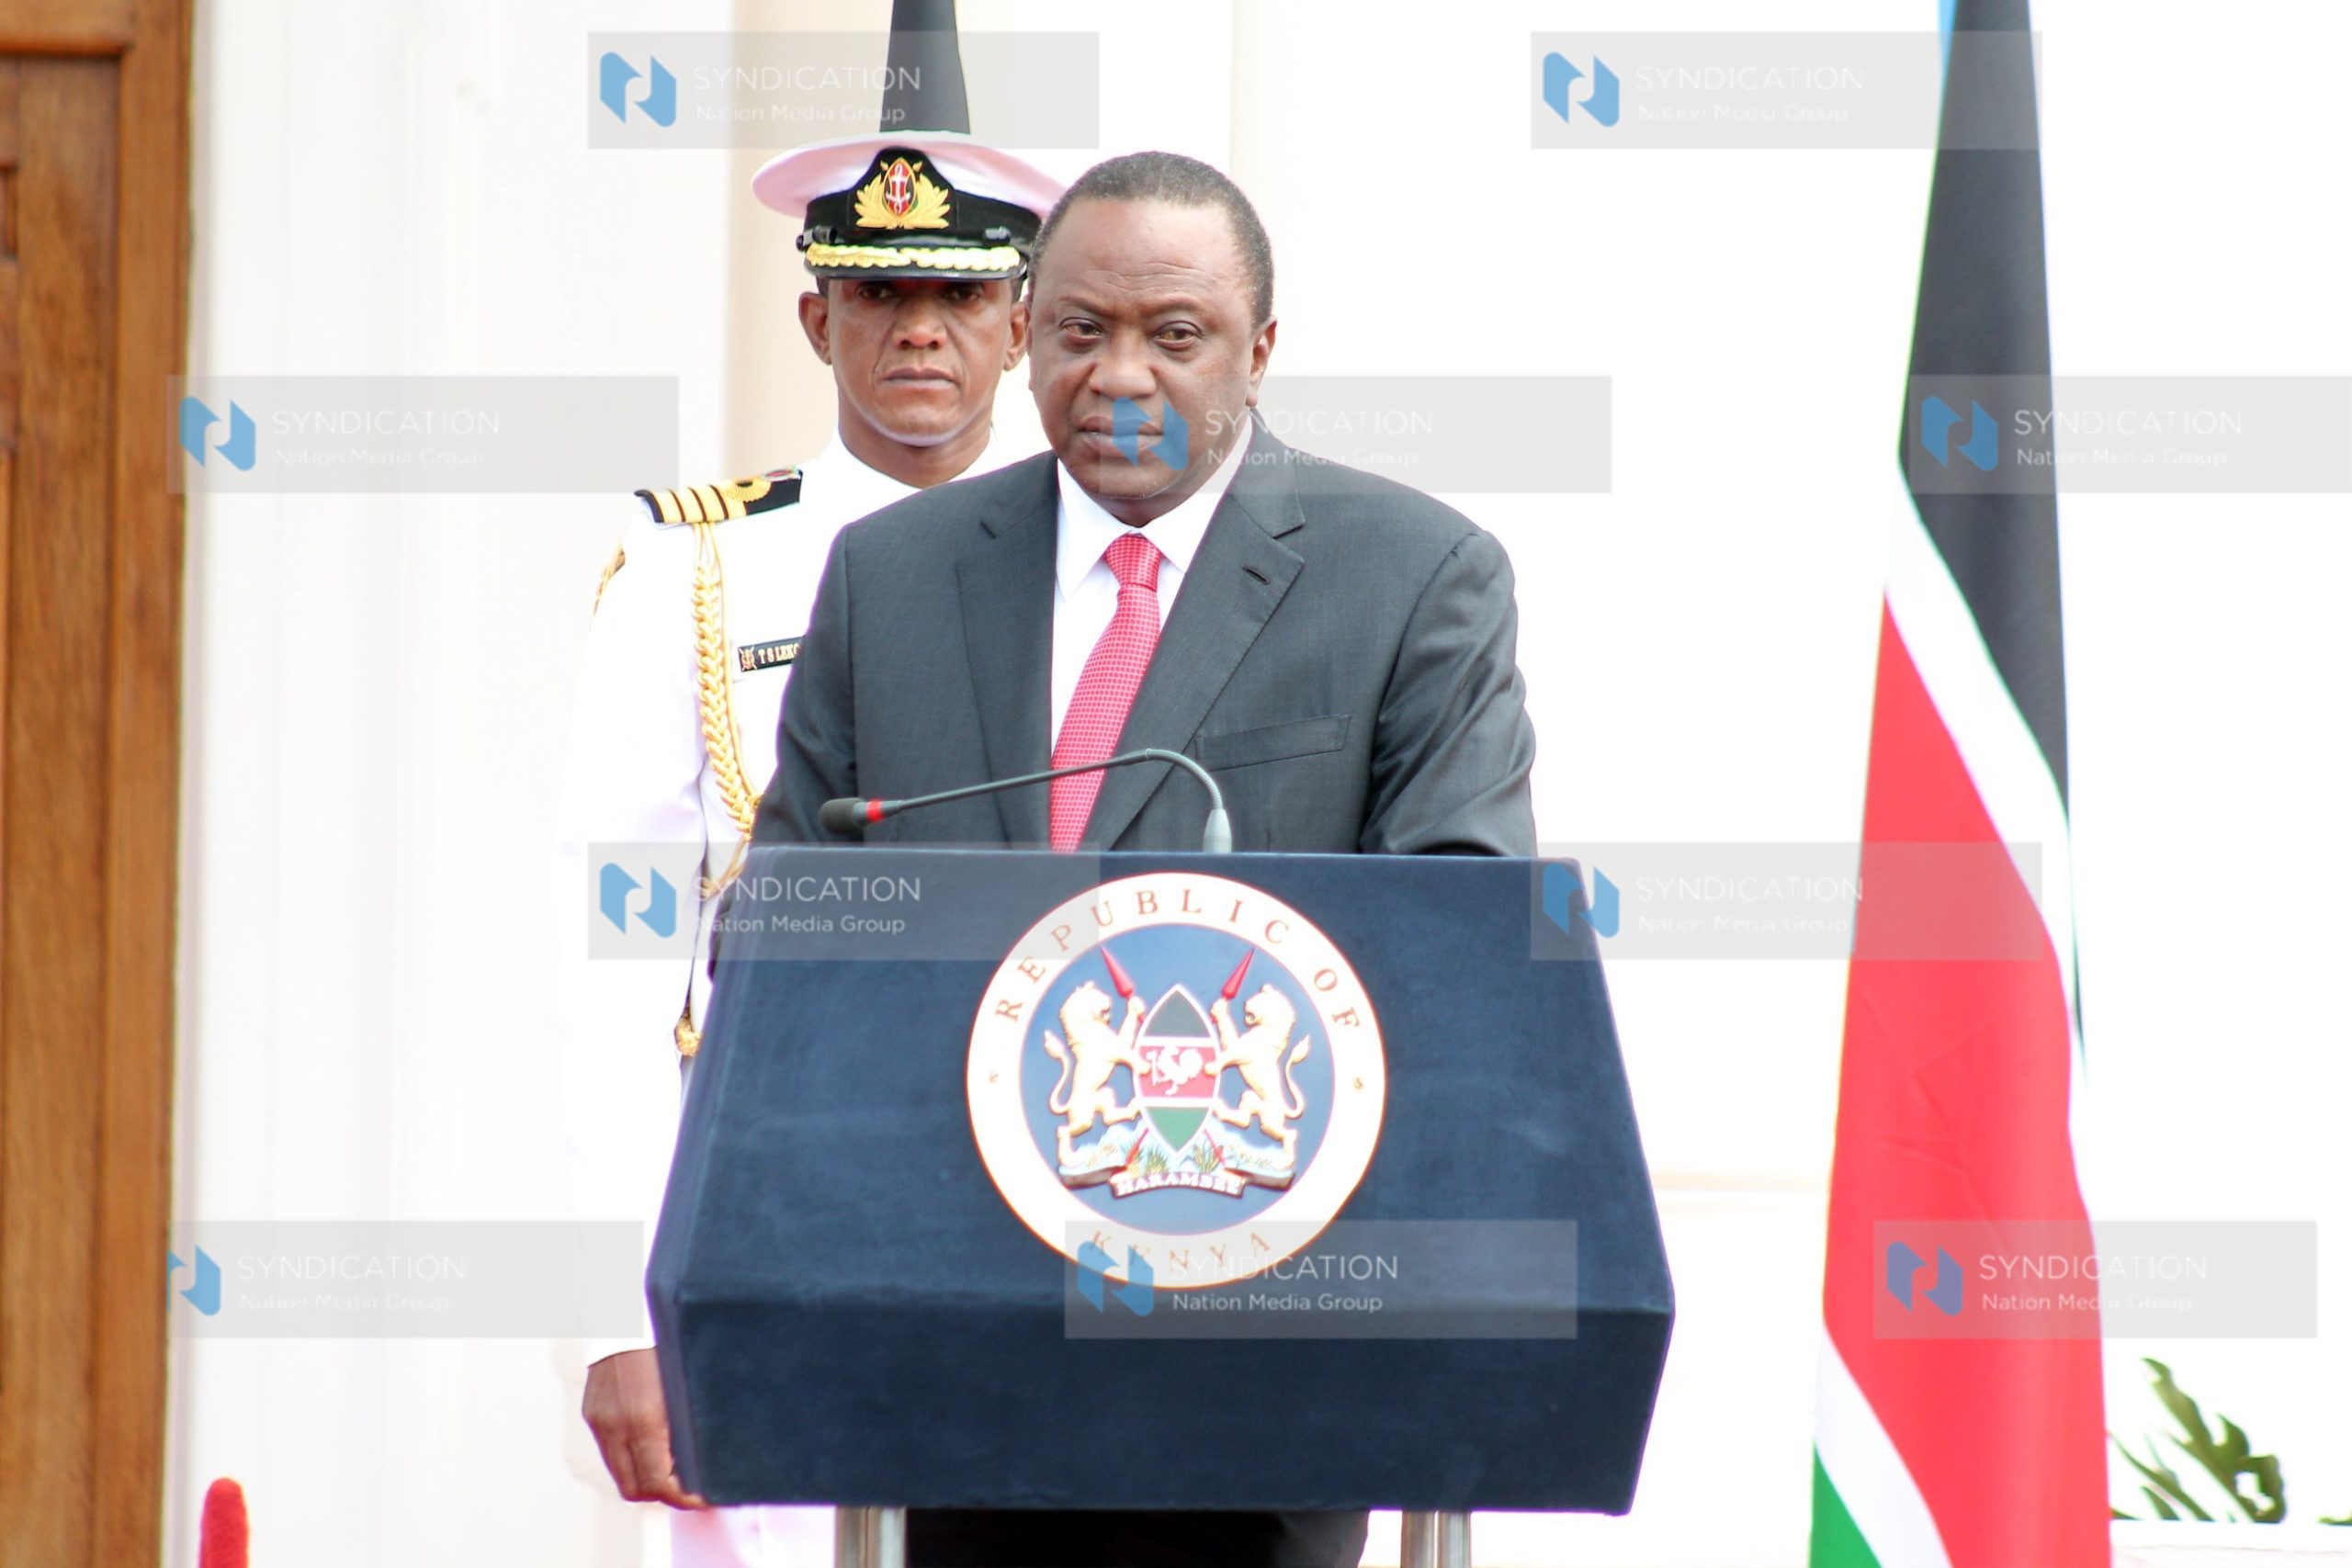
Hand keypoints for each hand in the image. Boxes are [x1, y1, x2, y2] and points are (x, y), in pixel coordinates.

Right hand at [582, 1348, 707, 1508]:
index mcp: (645, 1419)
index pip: (660, 1484)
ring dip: (646, 1479)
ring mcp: (600, 1421)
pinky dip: (631, 1459)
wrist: (626, 1310)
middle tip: (691, 1490)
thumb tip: (704, 1458)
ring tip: (675, 1470)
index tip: (704, 1498)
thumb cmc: (666, 1341)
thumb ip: (689, 1423)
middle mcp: (616, 1425)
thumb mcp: (686, 1384)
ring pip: (621, 1474)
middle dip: (664, 1496)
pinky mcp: (592, 1413)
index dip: (684, 1499)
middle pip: (636, 1489)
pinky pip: (610, 1452)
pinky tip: (652, 1447)